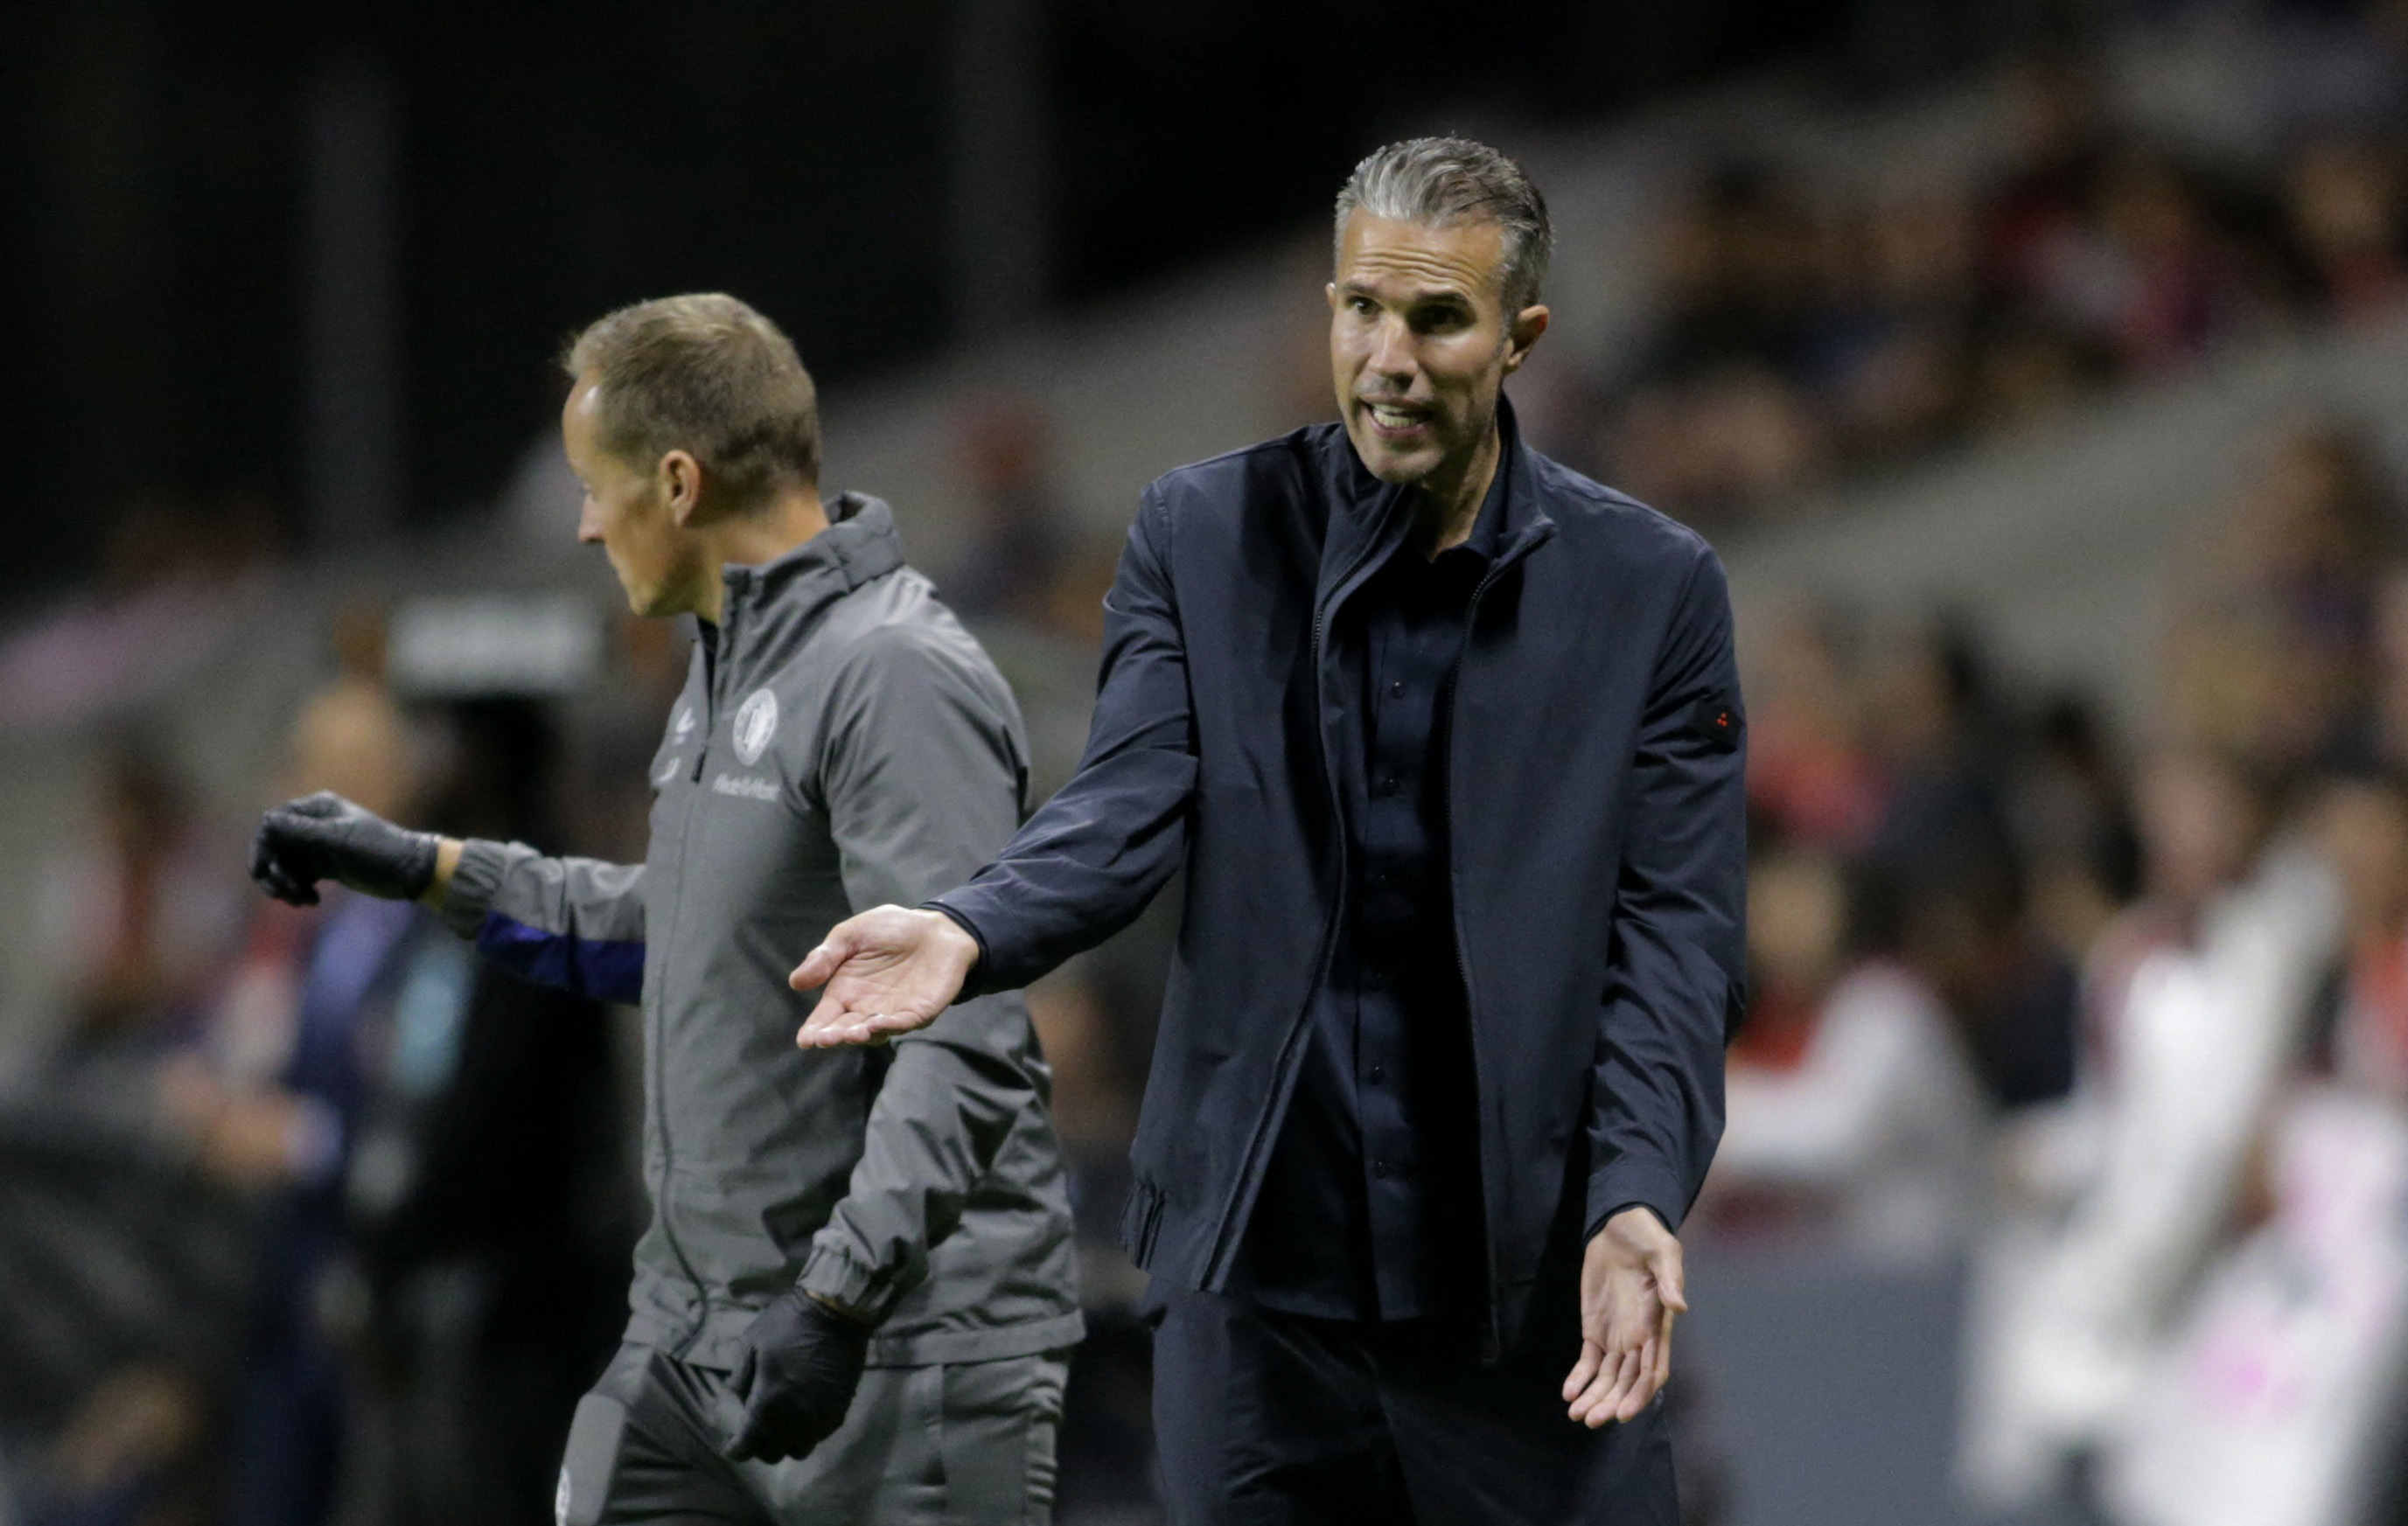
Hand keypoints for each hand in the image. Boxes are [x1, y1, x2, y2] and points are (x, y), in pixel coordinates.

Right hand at [250, 792, 441, 905]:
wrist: (410, 872)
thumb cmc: (378, 850)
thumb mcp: (339, 840)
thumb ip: (302, 832)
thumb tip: (265, 822)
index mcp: (316, 808)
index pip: (272, 823)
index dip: (261, 847)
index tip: (262, 872)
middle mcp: (313, 825)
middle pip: (273, 848)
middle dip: (274, 873)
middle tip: (285, 894)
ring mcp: (318, 846)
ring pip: (283, 866)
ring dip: (285, 886)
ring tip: (301, 901)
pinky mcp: (325, 867)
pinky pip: (298, 878)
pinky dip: (298, 891)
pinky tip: (312, 901)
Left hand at [722, 1291, 869, 1463]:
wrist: (837, 1310)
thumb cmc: (788, 1323)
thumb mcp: (751, 1343)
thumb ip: (739, 1380)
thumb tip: (731, 1403)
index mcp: (769, 1402)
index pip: (747, 1445)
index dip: (736, 1449)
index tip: (732, 1444)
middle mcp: (795, 1418)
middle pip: (773, 1454)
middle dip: (760, 1445)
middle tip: (755, 1428)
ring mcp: (821, 1417)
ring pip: (799, 1449)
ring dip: (786, 1442)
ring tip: (781, 1423)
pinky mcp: (840, 1410)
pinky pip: (820, 1436)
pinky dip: (808, 1431)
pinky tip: (803, 1412)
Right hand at [789, 906, 978, 1047]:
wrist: (935, 927)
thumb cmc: (892, 929)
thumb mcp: (851, 934)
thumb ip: (826, 956)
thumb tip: (795, 982)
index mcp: (846, 991)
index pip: (826, 1016)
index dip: (815, 1029)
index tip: (805, 1040)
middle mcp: (866, 1008)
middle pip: (846, 1028)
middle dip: (835, 1036)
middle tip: (824, 1039)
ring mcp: (893, 1013)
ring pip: (874, 1032)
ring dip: (861, 1035)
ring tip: (850, 1033)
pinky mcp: (919, 1011)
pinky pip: (904, 1023)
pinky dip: (891, 1026)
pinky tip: (878, 1024)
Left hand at [1564, 1205, 1686, 1427]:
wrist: (1619, 1225)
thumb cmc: (1647, 1237)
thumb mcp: (1663, 1251)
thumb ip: (1671, 1279)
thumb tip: (1680, 1306)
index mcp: (1658, 1325)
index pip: (1653, 1371)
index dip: (1640, 1394)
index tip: (1624, 1413)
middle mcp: (1638, 1338)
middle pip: (1626, 1382)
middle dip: (1611, 1403)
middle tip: (1592, 1420)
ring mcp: (1616, 1336)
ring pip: (1607, 1377)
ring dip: (1594, 1398)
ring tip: (1576, 1415)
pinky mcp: (1594, 1329)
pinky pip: (1588, 1360)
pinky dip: (1579, 1378)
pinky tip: (1569, 1393)